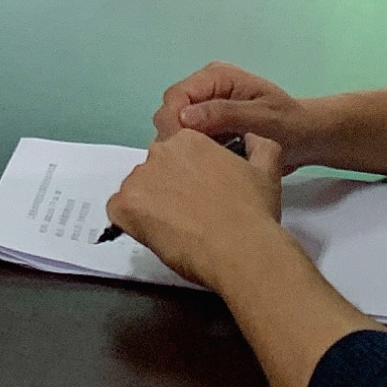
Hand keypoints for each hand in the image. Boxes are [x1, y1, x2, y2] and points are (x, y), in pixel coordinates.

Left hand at [108, 127, 288, 291]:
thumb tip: (251, 136)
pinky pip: (118, 211)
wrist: (243, 250)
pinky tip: (154, 233)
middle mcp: (159, 152)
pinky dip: (131, 222)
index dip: (185, 174)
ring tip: (176, 228)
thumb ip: (260, 145)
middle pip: (156, 169)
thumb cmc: (254, 212)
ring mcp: (139, 179)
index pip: (176, 151)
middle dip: (168, 188)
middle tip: (189, 214)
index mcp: (189, 139)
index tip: (197, 194)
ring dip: (151, 205)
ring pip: (138, 189)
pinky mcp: (126, 206)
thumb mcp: (267, 170)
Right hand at [154, 62, 324, 162]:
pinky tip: (208, 166)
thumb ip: (225, 114)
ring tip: (201, 167)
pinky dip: (195, 152)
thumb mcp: (262, 118)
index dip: (173, 121)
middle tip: (192, 164)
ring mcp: (206, 107)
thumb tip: (185, 116)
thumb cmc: (290, 125)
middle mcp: (206, 87)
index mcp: (217, 77)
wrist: (309, 138)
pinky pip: (189, 138)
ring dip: (185, 146)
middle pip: (171, 110)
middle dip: (176, 136)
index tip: (181, 150)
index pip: (176, 95)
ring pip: (177, 127)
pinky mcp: (209, 126)